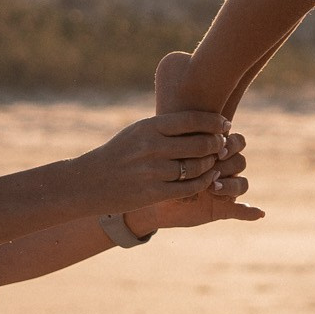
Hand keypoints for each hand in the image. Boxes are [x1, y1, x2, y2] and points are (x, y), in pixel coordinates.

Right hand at [74, 111, 236, 213]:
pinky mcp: (154, 193)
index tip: (225, 125)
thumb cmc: (120, 153)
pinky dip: (205, 182)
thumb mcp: (138, 131)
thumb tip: (201, 120)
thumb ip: (166, 126)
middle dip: (217, 144)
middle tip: (223, 144)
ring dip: (212, 164)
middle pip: (200, 144)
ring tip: (215, 161)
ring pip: (198, 167)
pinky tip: (209, 177)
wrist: (90, 182)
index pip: (192, 120)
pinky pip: (190, 187)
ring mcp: (153, 172)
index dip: (214, 122)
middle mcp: (152, 148)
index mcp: (149, 128)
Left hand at [137, 143, 264, 233]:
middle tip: (214, 166)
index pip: (237, 142)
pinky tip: (259, 213)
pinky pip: (240, 210)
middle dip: (228, 164)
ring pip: (242, 184)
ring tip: (213, 188)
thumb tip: (195, 133)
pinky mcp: (222, 208)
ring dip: (231, 185)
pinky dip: (251, 211)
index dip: (232, 144)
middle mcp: (223, 168)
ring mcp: (224, 189)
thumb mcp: (170, 154)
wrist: (149, 195)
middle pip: (240, 161)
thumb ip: (186, 144)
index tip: (217, 148)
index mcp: (215, 150)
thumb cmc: (157, 167)